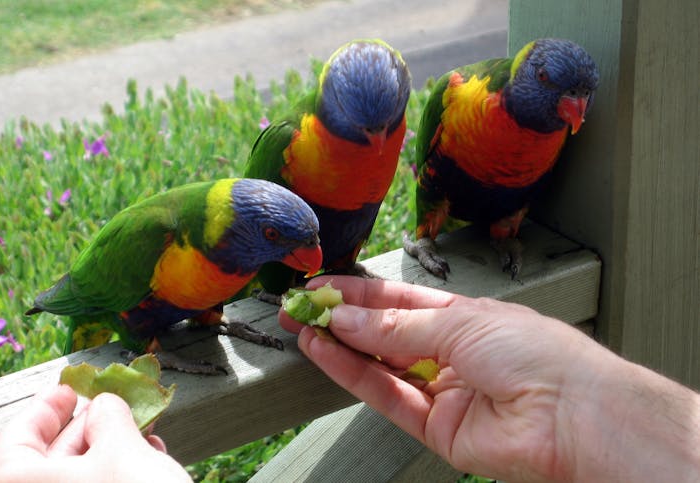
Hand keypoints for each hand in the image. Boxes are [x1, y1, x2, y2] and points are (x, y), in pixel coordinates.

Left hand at [0, 384, 189, 482]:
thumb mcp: (124, 450)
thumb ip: (109, 419)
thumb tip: (104, 407)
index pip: (16, 439)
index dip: (44, 408)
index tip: (69, 389)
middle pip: (46, 461)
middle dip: (85, 430)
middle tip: (111, 407)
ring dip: (107, 452)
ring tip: (140, 431)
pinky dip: (114, 478)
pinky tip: (148, 460)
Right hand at [280, 276, 699, 481]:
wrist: (573, 416)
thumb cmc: (534, 352)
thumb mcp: (459, 322)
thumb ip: (396, 325)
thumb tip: (346, 318)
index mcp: (464, 317)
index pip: (400, 300)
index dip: (360, 293)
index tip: (322, 285)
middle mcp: (449, 352)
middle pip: (384, 333)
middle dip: (341, 319)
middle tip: (300, 306)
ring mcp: (441, 391)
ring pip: (379, 366)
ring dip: (338, 346)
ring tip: (302, 326)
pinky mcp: (434, 428)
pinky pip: (385, 396)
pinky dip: (351, 374)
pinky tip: (323, 351)